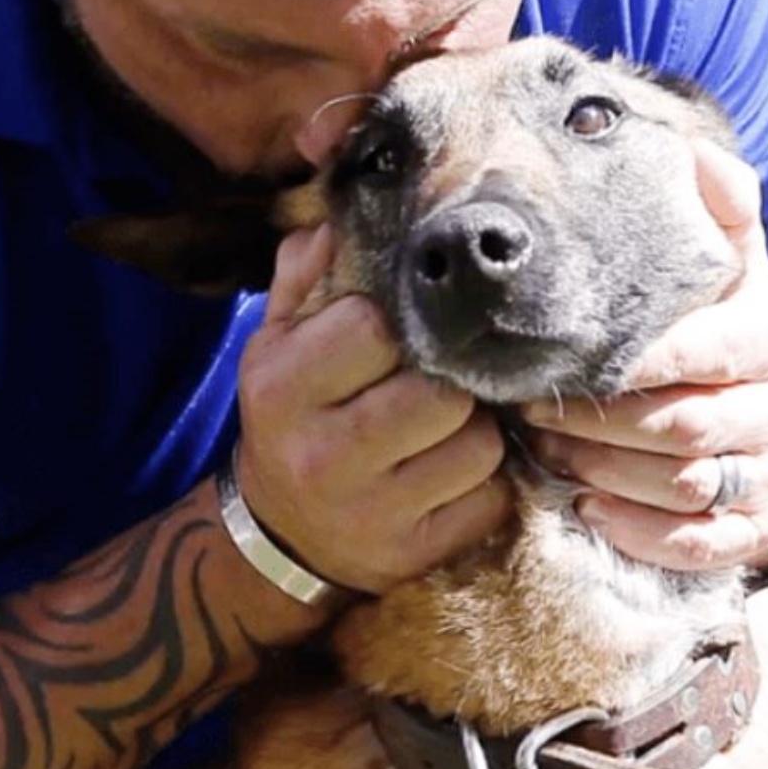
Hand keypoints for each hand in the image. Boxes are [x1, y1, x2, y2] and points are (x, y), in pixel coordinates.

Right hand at [234, 224, 510, 595]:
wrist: (281, 535)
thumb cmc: (293, 418)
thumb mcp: (277, 344)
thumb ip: (304, 276)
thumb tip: (340, 214)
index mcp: (283, 389)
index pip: (372, 329)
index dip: (397, 324)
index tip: (394, 334)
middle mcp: (322, 455)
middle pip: (439, 393)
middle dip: (449, 382)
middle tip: (436, 381)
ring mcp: (371, 513)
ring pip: (477, 445)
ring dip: (476, 431)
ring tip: (448, 427)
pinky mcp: (413, 554)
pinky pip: (490, 499)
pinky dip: (486, 483)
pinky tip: (454, 472)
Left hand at [522, 138, 767, 569]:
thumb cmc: (731, 323)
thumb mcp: (732, 262)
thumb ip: (719, 211)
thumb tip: (697, 155)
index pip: (702, 350)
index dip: (628, 360)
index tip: (560, 354)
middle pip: (683, 426)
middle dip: (595, 420)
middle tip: (528, 406)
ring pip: (684, 486)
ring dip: (603, 471)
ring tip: (542, 450)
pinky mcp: (761, 528)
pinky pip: (700, 543)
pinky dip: (638, 530)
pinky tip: (587, 505)